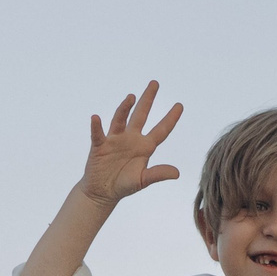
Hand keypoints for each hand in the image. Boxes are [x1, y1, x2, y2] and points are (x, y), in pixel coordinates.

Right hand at [78, 81, 182, 207]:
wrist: (103, 192)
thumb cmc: (124, 184)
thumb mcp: (143, 180)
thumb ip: (158, 174)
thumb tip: (177, 173)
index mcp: (145, 146)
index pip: (161, 130)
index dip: (170, 118)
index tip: (180, 105)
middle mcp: (131, 138)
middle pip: (141, 115)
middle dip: (148, 99)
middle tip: (155, 83)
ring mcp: (115, 140)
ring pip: (120, 120)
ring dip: (125, 108)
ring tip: (131, 97)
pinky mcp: (100, 145)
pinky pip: (98, 134)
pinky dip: (96, 126)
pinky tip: (96, 118)